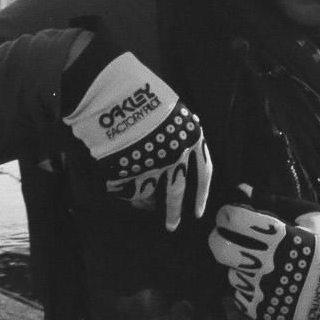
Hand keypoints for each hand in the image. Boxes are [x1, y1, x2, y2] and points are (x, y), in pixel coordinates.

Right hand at [62, 37, 211, 231]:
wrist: (115, 93)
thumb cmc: (145, 92)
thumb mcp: (173, 109)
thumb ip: (178, 132)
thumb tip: (181, 149)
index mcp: (191, 140)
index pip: (203, 174)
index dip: (201, 195)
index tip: (198, 213)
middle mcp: (175, 158)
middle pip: (176, 192)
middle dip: (174, 212)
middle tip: (172, 226)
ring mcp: (149, 167)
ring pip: (149, 193)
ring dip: (147, 201)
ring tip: (144, 205)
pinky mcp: (124, 172)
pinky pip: (127, 188)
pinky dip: (126, 191)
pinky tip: (123, 188)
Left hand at [209, 203, 319, 319]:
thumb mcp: (311, 215)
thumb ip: (273, 203)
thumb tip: (242, 189)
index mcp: (278, 235)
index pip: (231, 219)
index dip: (228, 213)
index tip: (235, 215)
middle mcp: (265, 262)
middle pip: (219, 248)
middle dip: (220, 238)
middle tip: (234, 238)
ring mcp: (263, 289)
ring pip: (230, 273)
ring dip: (238, 266)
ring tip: (258, 264)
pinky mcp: (265, 311)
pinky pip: (240, 298)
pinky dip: (248, 289)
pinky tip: (265, 283)